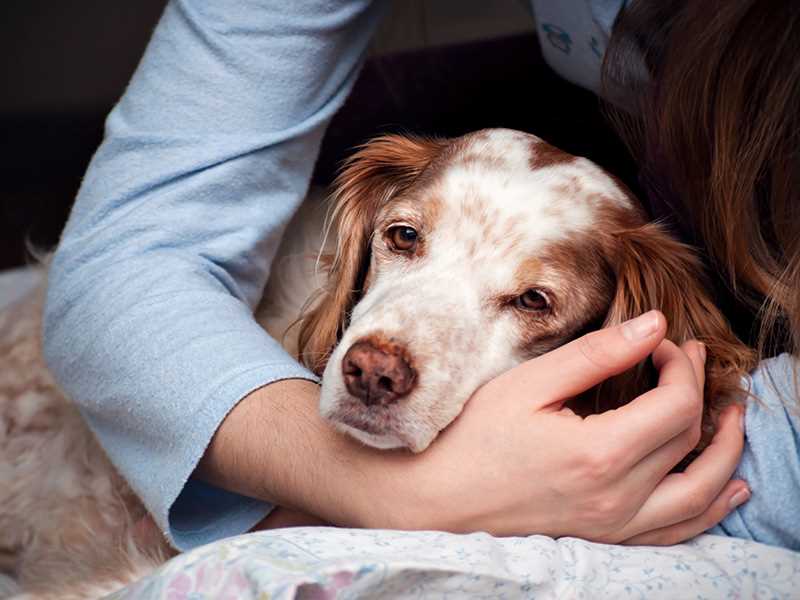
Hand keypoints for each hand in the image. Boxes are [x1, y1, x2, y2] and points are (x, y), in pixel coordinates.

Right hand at [365, 310, 747, 543]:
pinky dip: (710, 508)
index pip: (676, 404)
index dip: (681, 365)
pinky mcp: (605, 538)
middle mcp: (617, 497)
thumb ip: (597, 355)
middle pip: (690, 441)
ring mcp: (614, 525)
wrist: (436, 499)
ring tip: (733, 422)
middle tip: (690, 360)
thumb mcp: (530, 384)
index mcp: (600, 453)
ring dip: (726, 454)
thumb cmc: (472, 436)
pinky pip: (677, 530)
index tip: (663, 342)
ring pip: (700, 493)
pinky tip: (728, 492)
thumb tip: (654, 325)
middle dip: (700, 393)